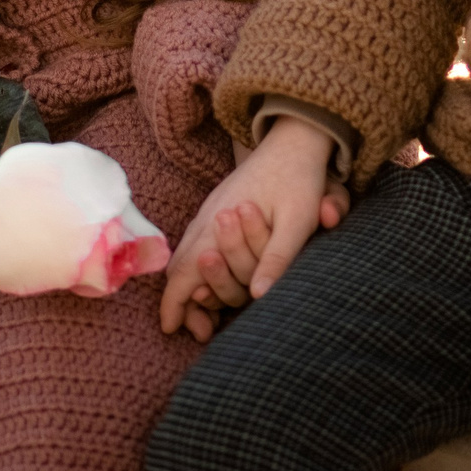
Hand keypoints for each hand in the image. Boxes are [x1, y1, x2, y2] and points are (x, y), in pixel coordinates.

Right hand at [156, 116, 347, 340]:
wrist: (293, 139)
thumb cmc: (298, 181)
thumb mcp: (296, 221)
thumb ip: (277, 258)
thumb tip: (259, 297)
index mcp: (218, 224)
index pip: (184, 273)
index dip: (174, 305)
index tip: (172, 329)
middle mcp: (206, 219)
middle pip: (178, 269)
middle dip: (182, 303)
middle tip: (199, 332)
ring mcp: (208, 210)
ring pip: (185, 255)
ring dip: (190, 286)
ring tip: (206, 314)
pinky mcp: (217, 205)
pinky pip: (195, 242)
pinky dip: (196, 268)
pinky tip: (214, 279)